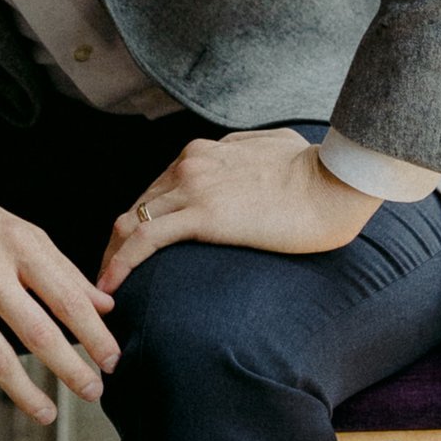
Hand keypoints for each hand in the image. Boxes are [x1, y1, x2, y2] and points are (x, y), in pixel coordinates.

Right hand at [0, 169, 118, 430]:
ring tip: (48, 412)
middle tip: (93, 391)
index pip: (66, 297)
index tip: (112, 359)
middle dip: (70, 369)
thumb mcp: (18, 230)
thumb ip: (61, 269)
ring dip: (25, 392)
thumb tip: (103, 305)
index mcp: (16, 244)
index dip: (93, 334)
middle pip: (36, 332)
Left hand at [97, 126, 378, 294]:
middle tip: (111, 279)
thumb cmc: (315, 170)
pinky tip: (111, 287)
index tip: (133, 252)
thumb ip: (245, 156)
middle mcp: (189, 164)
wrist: (336, 180)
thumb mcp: (270, 149)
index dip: (140, 223)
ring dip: (113, 259)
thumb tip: (245, 165)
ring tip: (104, 292)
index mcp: (203, 152)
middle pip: (136, 207)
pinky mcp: (201, 215)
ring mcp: (192, 186)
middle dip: (118, 245)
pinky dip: (121, 263)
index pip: (155, 190)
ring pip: (131, 223)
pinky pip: (144, 239)